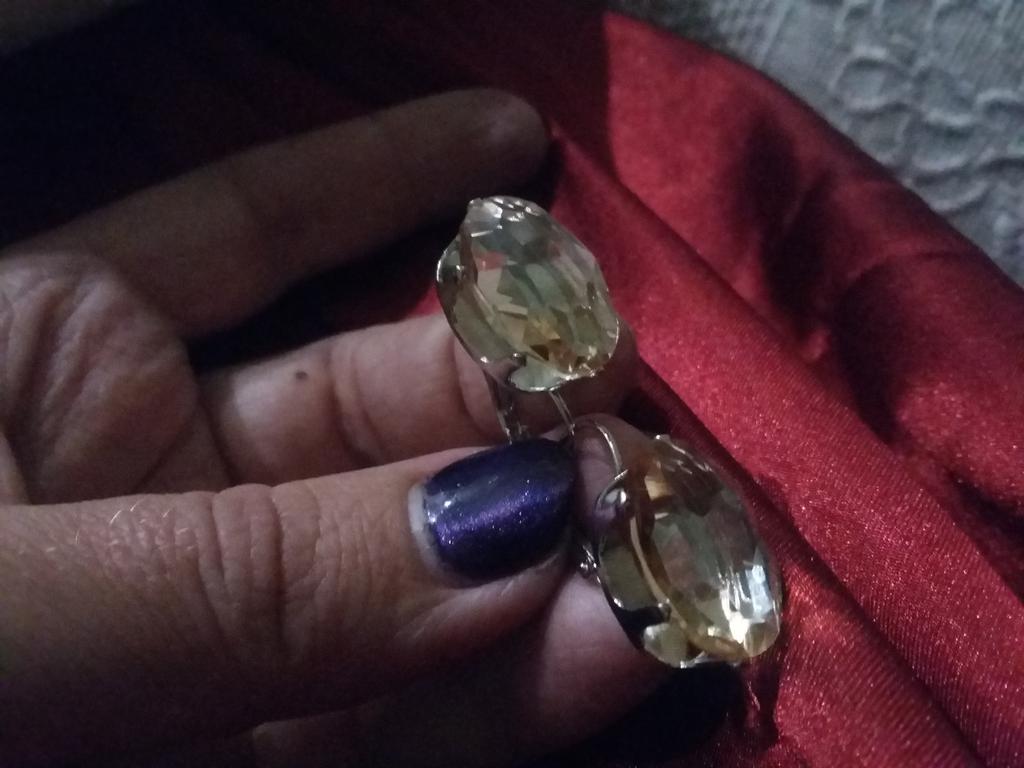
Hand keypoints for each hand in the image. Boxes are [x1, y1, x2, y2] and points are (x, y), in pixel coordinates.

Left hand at [0, 89, 659, 765]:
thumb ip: (234, 573)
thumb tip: (509, 531)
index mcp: (49, 363)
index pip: (252, 225)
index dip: (385, 172)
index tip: (515, 140)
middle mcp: (155, 485)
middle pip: (375, 420)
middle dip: (513, 410)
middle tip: (634, 430)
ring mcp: (217, 632)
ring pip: (415, 575)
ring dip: (542, 564)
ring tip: (663, 544)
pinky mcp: (251, 758)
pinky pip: (401, 719)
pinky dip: (506, 690)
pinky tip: (604, 648)